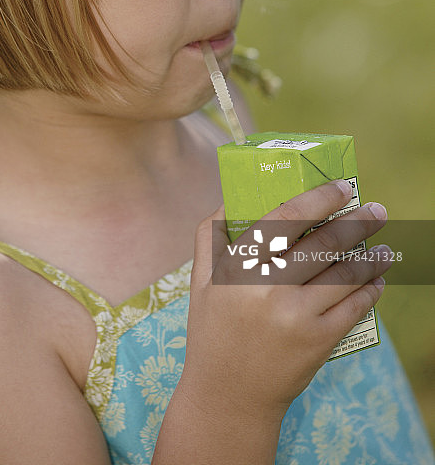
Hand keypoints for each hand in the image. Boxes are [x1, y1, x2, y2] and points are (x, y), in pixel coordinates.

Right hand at [181, 181, 389, 423]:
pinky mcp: (317, 342)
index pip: (284, 218)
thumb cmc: (213, 330)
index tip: (342, 187)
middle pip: (323, 243)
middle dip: (357, 221)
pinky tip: (377, 279)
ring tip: (383, 246)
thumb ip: (212, 233)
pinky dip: (370, 289)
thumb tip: (235, 193)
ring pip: (344, 274)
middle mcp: (268, 289)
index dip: (318, 198)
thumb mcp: (201, 280)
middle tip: (377, 209)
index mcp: (238, 267)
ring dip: (371, 256)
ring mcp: (296, 317)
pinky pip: (353, 307)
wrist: (228, 396)